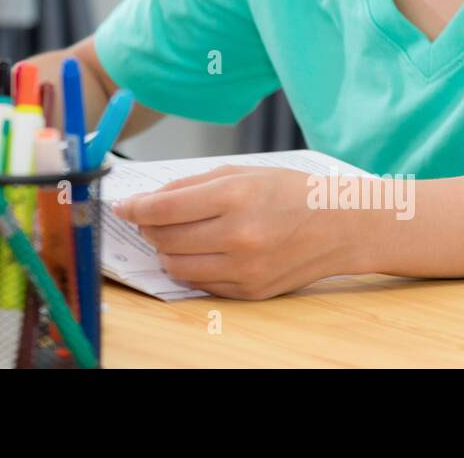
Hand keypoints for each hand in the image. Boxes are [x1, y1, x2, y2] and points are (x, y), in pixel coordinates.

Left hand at [111, 165, 358, 299]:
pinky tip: (200, 252)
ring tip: (173, 236)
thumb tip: (148, 201)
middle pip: (165, 239)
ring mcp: (245, 268)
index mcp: (235, 197)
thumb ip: (191, 185)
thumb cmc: (288, 192)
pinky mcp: (251, 291)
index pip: (164, 208)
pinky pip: (200, 283)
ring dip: (165, 251)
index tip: (123, 207)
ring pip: (176, 266)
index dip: (135, 208)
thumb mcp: (241, 172)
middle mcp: (239, 236)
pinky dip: (190, 267)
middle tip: (149, 219)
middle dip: (148, 228)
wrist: (340, 226)